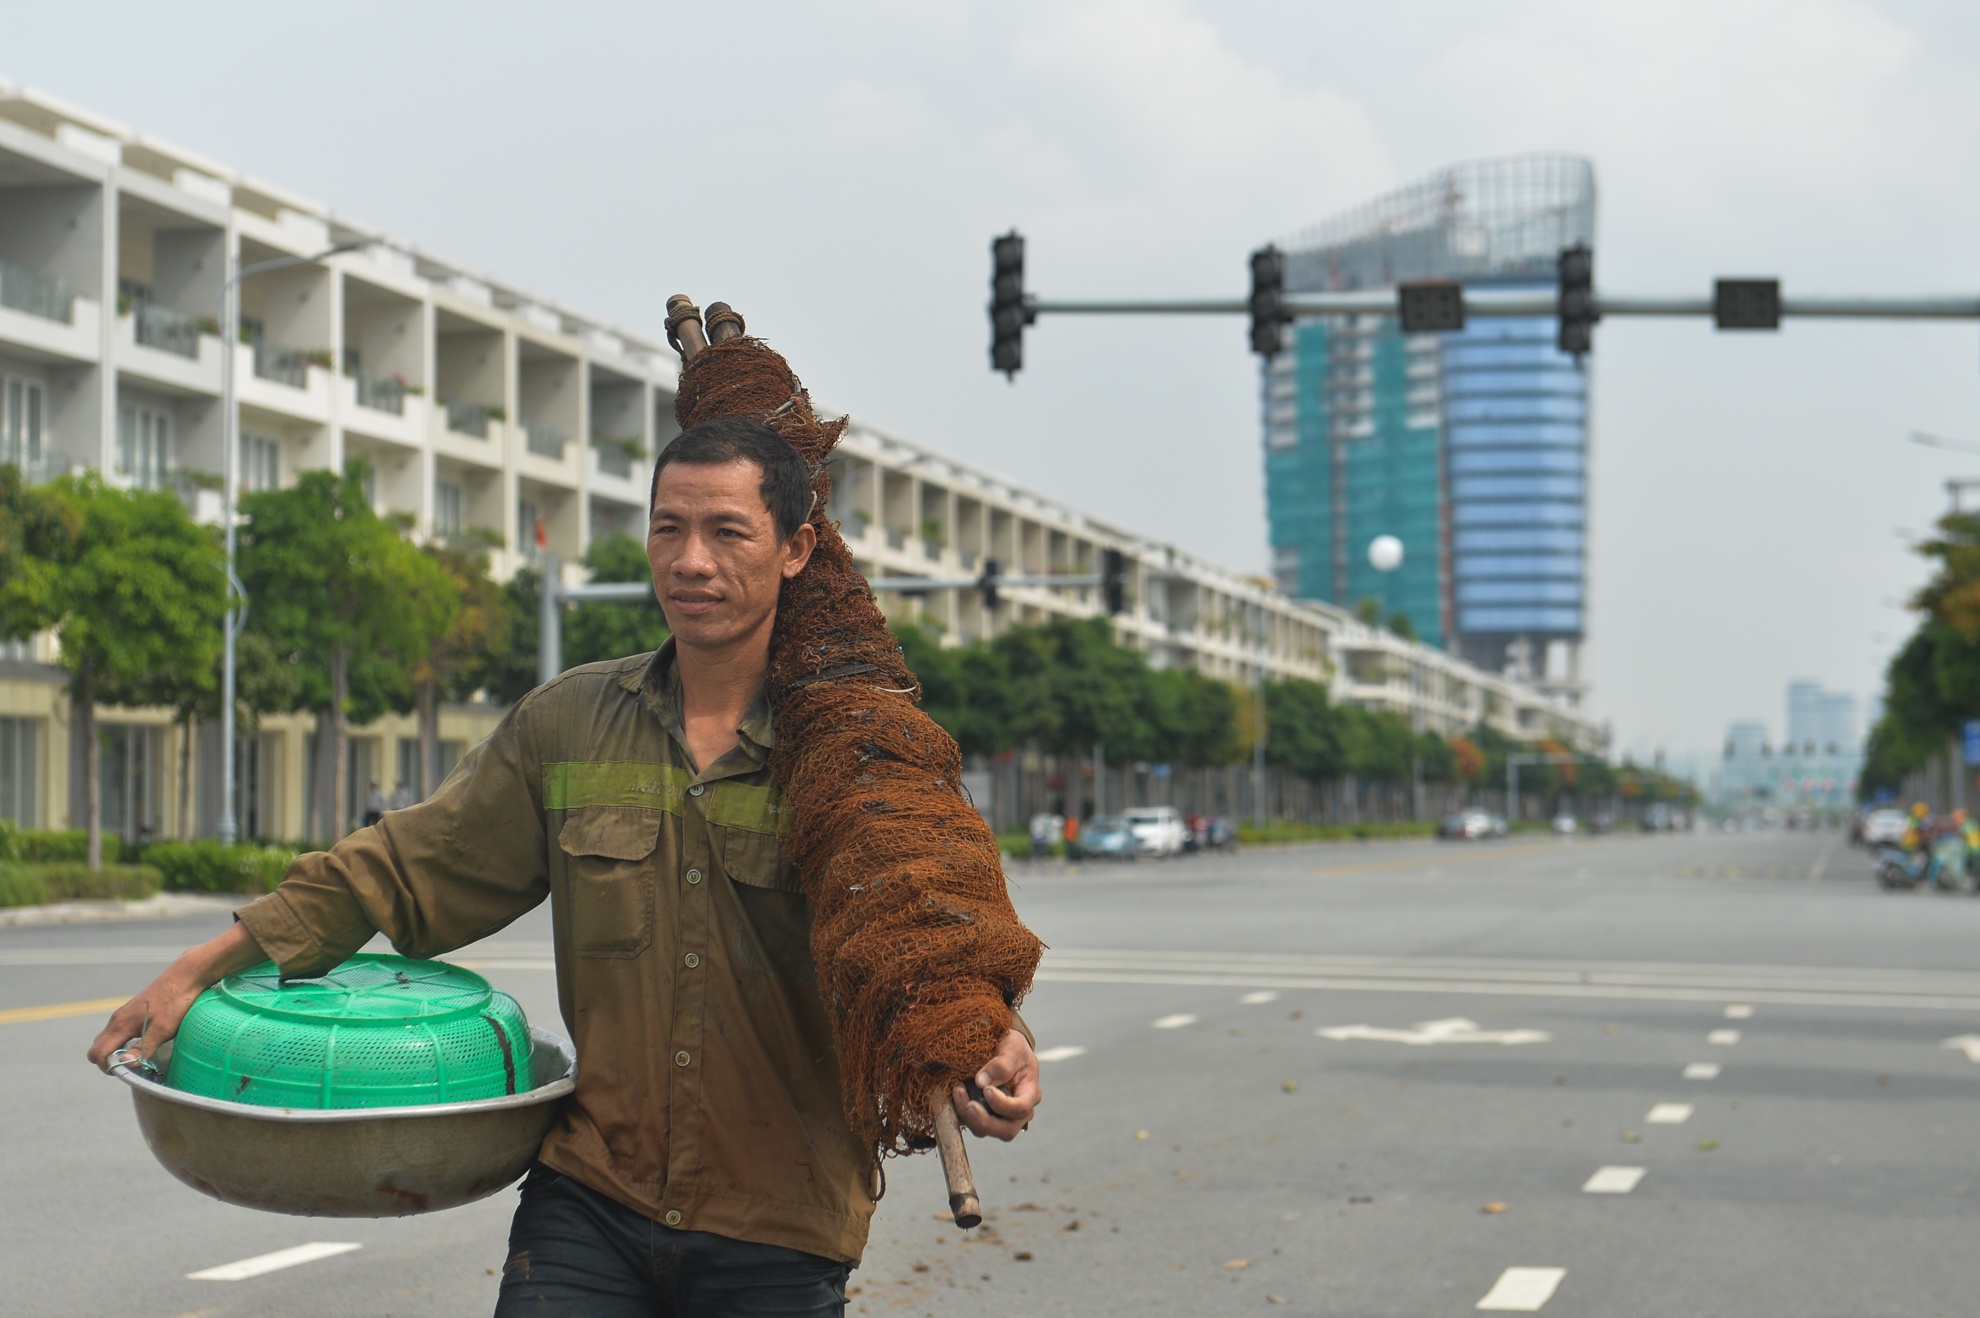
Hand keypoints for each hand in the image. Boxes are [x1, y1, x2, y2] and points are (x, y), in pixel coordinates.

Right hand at [86, 924, 265, 1071]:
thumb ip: (142, 1048)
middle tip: (133, 1065)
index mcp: (120, 1025)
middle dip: (109, 1060)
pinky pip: (118, 1031)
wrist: (186, 975)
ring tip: (139, 1055)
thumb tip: (123, 1064)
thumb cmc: (175, 1002)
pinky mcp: (133, 1011)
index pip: (97, 1053)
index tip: (127, 1071)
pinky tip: (143, 1042)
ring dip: (116, 1051)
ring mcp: (124, 1014)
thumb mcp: (162, 1029)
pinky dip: (123, 1041)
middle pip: (98, 1047)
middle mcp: (117, 1019)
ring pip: (108, 1038)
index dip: (107, 1067)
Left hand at [951, 1029, 1039, 1140]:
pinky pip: (972, 1123)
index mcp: (1029, 1095)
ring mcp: (1000, 1117)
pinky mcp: (984, 1116)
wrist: (1006, 1050)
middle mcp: (1017, 1112)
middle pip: (1005, 1130)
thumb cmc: (1014, 1049)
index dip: (1003, 1105)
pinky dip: (961, 1113)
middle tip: (969, 1105)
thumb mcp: (1013, 1049)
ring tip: (958, 1091)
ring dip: (968, 1116)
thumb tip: (982, 1081)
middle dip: (984, 1121)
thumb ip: (1001, 1064)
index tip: (987, 1090)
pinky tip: (956, 1095)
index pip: (1021, 1109)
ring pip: (986, 1130)